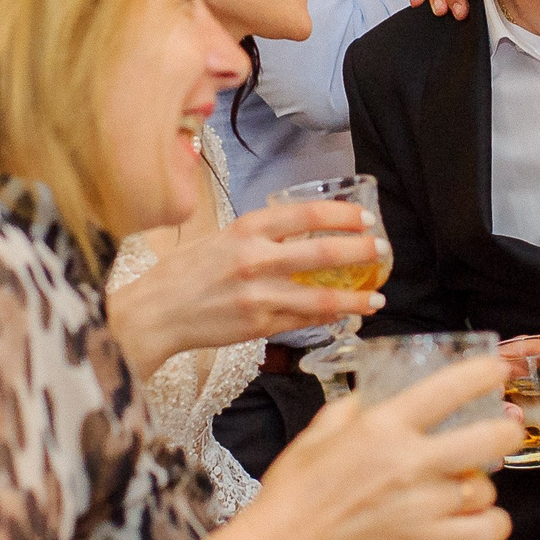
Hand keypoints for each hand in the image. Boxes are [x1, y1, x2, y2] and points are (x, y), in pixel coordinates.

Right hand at [107, 202, 382, 379]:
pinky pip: (303, 322)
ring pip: (321, 298)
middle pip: (322, 254)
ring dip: (356, 298)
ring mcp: (258, 296)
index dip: (342, 215)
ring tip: (378, 297)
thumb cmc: (187, 272)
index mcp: (246, 229)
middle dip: (360, 251)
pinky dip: (328, 318)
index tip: (365, 217)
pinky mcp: (258, 326)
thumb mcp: (222, 238)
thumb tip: (303, 231)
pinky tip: (346, 316)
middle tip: (382, 250)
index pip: (306, 214)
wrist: (157, 312)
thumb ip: (260, 235)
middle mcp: (255, 259)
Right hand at [190, 356, 516, 539]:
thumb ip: (356, 407)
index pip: (450, 388)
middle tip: (504, 430)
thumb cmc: (295, 490)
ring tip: (468, 487)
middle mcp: (410, 462)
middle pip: (491, 439)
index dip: (484, 374)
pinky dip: (489, 524)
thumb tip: (380, 393)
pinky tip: (476, 519)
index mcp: (383, 426)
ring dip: (482, 486)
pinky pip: (486, 531)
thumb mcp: (319, 432)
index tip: (496, 372)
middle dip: (507, 430)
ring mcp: (423, 506)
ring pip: (487, 489)